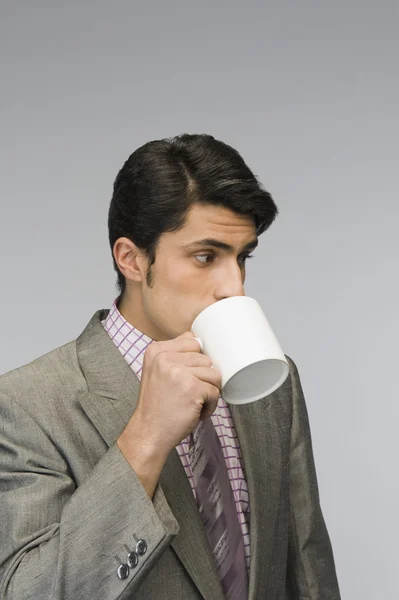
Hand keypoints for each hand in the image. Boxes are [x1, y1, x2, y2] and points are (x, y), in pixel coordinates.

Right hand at [122, 331, 220, 458]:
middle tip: (187, 395)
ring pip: (214, 374)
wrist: (148, 433)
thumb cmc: (157, 406)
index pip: (192, 341)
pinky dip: (210, 405)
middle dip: (203, 379)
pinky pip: (215, 391)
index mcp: (156, 350)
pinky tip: (195, 412)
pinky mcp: (193, 388)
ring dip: (208, 392)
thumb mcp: (157, 371)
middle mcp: (165, 357)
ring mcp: (179, 372)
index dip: (195, 363)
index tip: (183, 379)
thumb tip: (200, 341)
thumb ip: (174, 354)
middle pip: (205, 359)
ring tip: (192, 403)